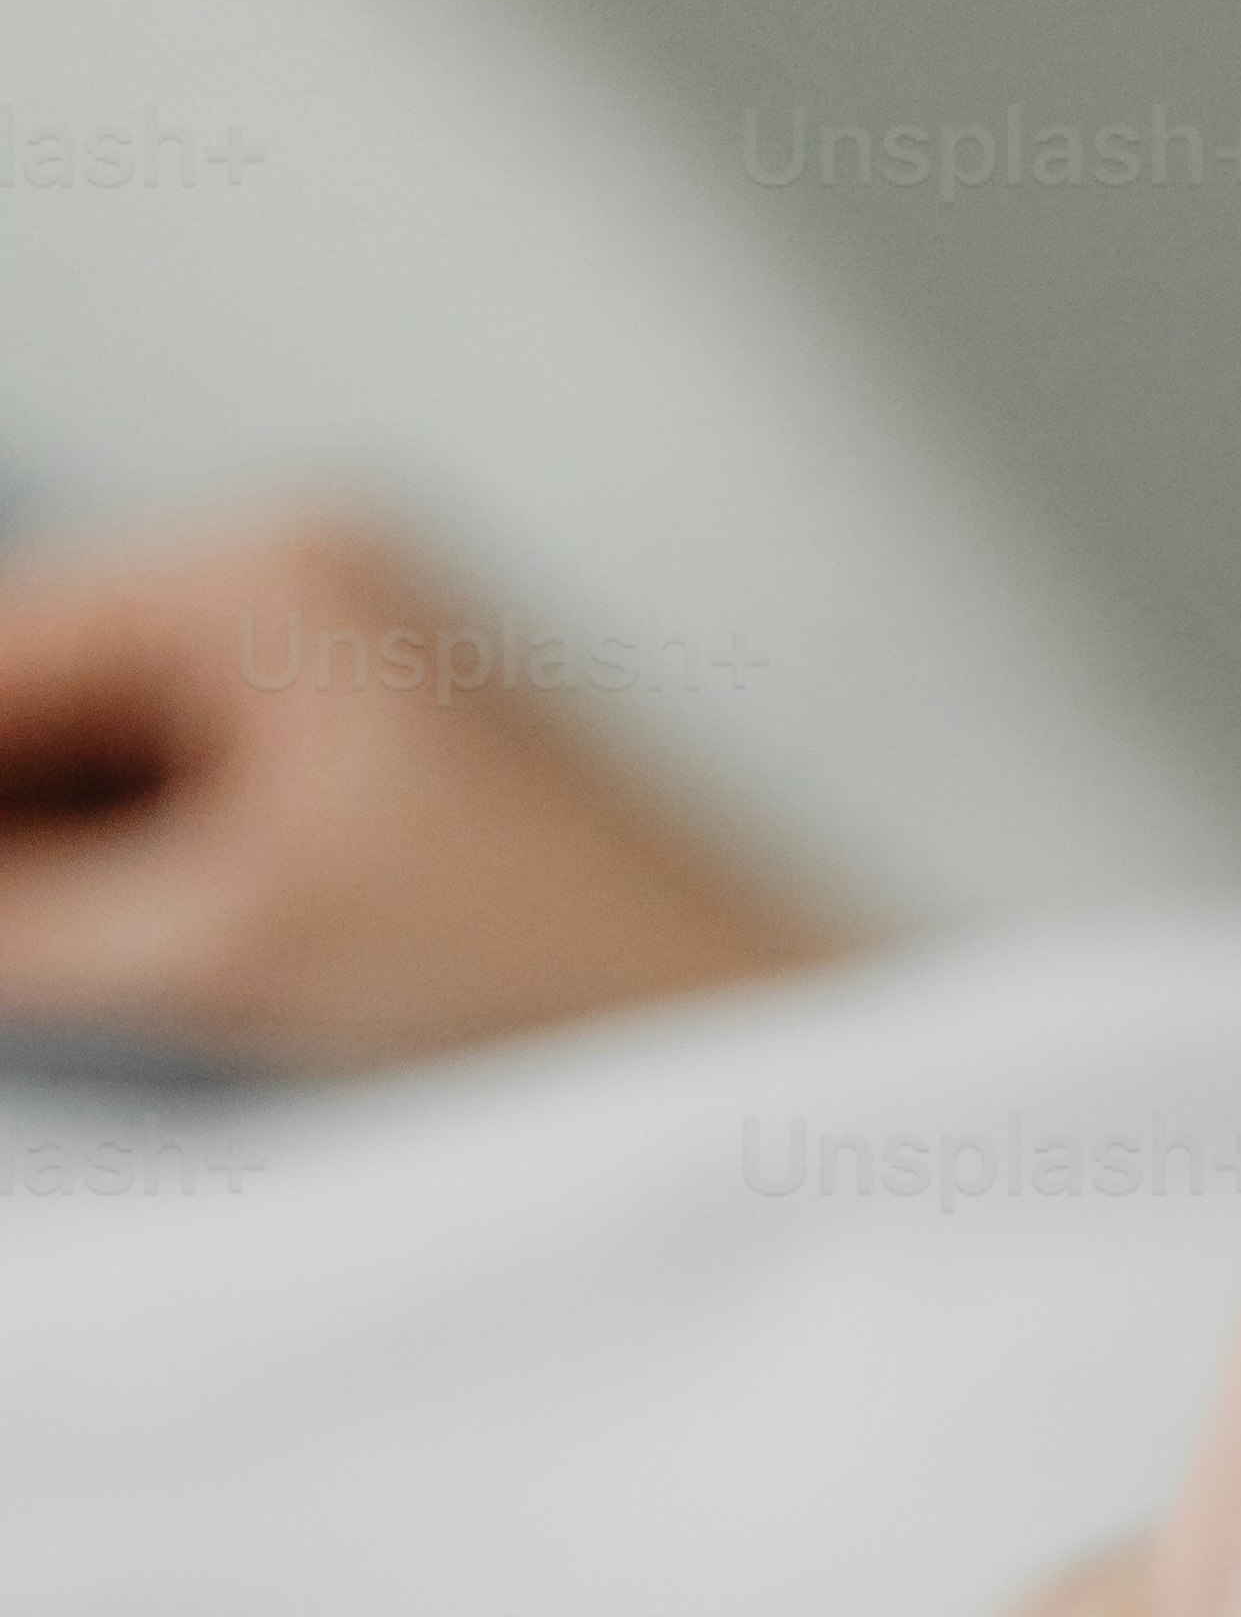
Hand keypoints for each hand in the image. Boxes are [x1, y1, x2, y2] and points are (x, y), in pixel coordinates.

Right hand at [0, 503, 853, 1066]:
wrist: (786, 1050)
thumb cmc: (581, 977)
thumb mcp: (241, 941)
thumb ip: (22, 916)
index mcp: (273, 566)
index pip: (2, 647)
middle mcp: (310, 585)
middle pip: (43, 697)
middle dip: (8, 832)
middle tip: (28, 954)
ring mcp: (353, 675)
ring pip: (108, 768)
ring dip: (47, 870)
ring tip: (63, 973)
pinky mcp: (386, 781)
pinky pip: (192, 817)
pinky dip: (126, 895)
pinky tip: (112, 979)